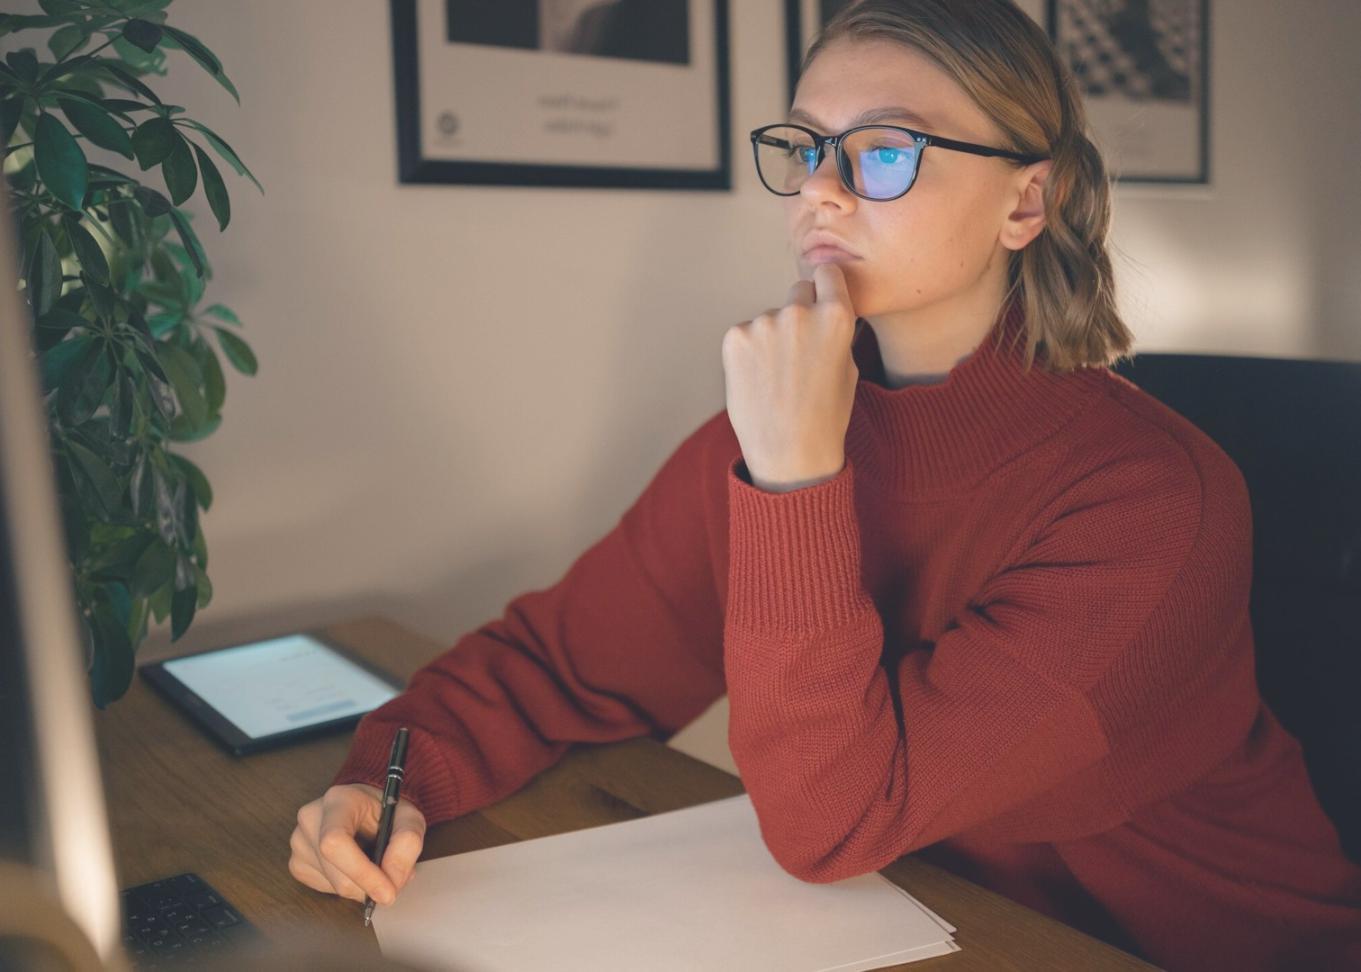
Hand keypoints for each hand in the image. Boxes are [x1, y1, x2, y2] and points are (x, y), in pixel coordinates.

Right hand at [289, 783, 426, 904]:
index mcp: (338, 801)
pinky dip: (348, 886)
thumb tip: (392, 880)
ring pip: (333, 886)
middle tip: (395, 880)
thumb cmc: (386, 810)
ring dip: (362, 886)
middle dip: (370, 886)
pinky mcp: (297, 863)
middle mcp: (311, 819)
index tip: (386, 892)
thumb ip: (408, 843)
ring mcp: (299, 842)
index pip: (335, 842)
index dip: (361, 872)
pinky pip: (326, 890)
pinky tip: (355, 866)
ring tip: (376, 864)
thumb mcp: (409, 817)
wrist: (365, 807)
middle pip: (336, 872)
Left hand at [721, 262, 859, 491]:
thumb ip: (834, 330)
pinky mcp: (735, 337)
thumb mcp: (847, 367)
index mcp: (836, 317)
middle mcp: (799, 312)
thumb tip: (820, 307)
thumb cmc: (825, 416)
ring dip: (772, 337)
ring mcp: (763, 323)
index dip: (826, 288)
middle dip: (800, 312)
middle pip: (798, 291)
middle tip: (798, 352)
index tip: (822, 299)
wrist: (789, 453)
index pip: (829, 274)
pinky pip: (746, 334)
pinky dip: (750, 352)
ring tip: (777, 379)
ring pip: (770, 318)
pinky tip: (759, 381)